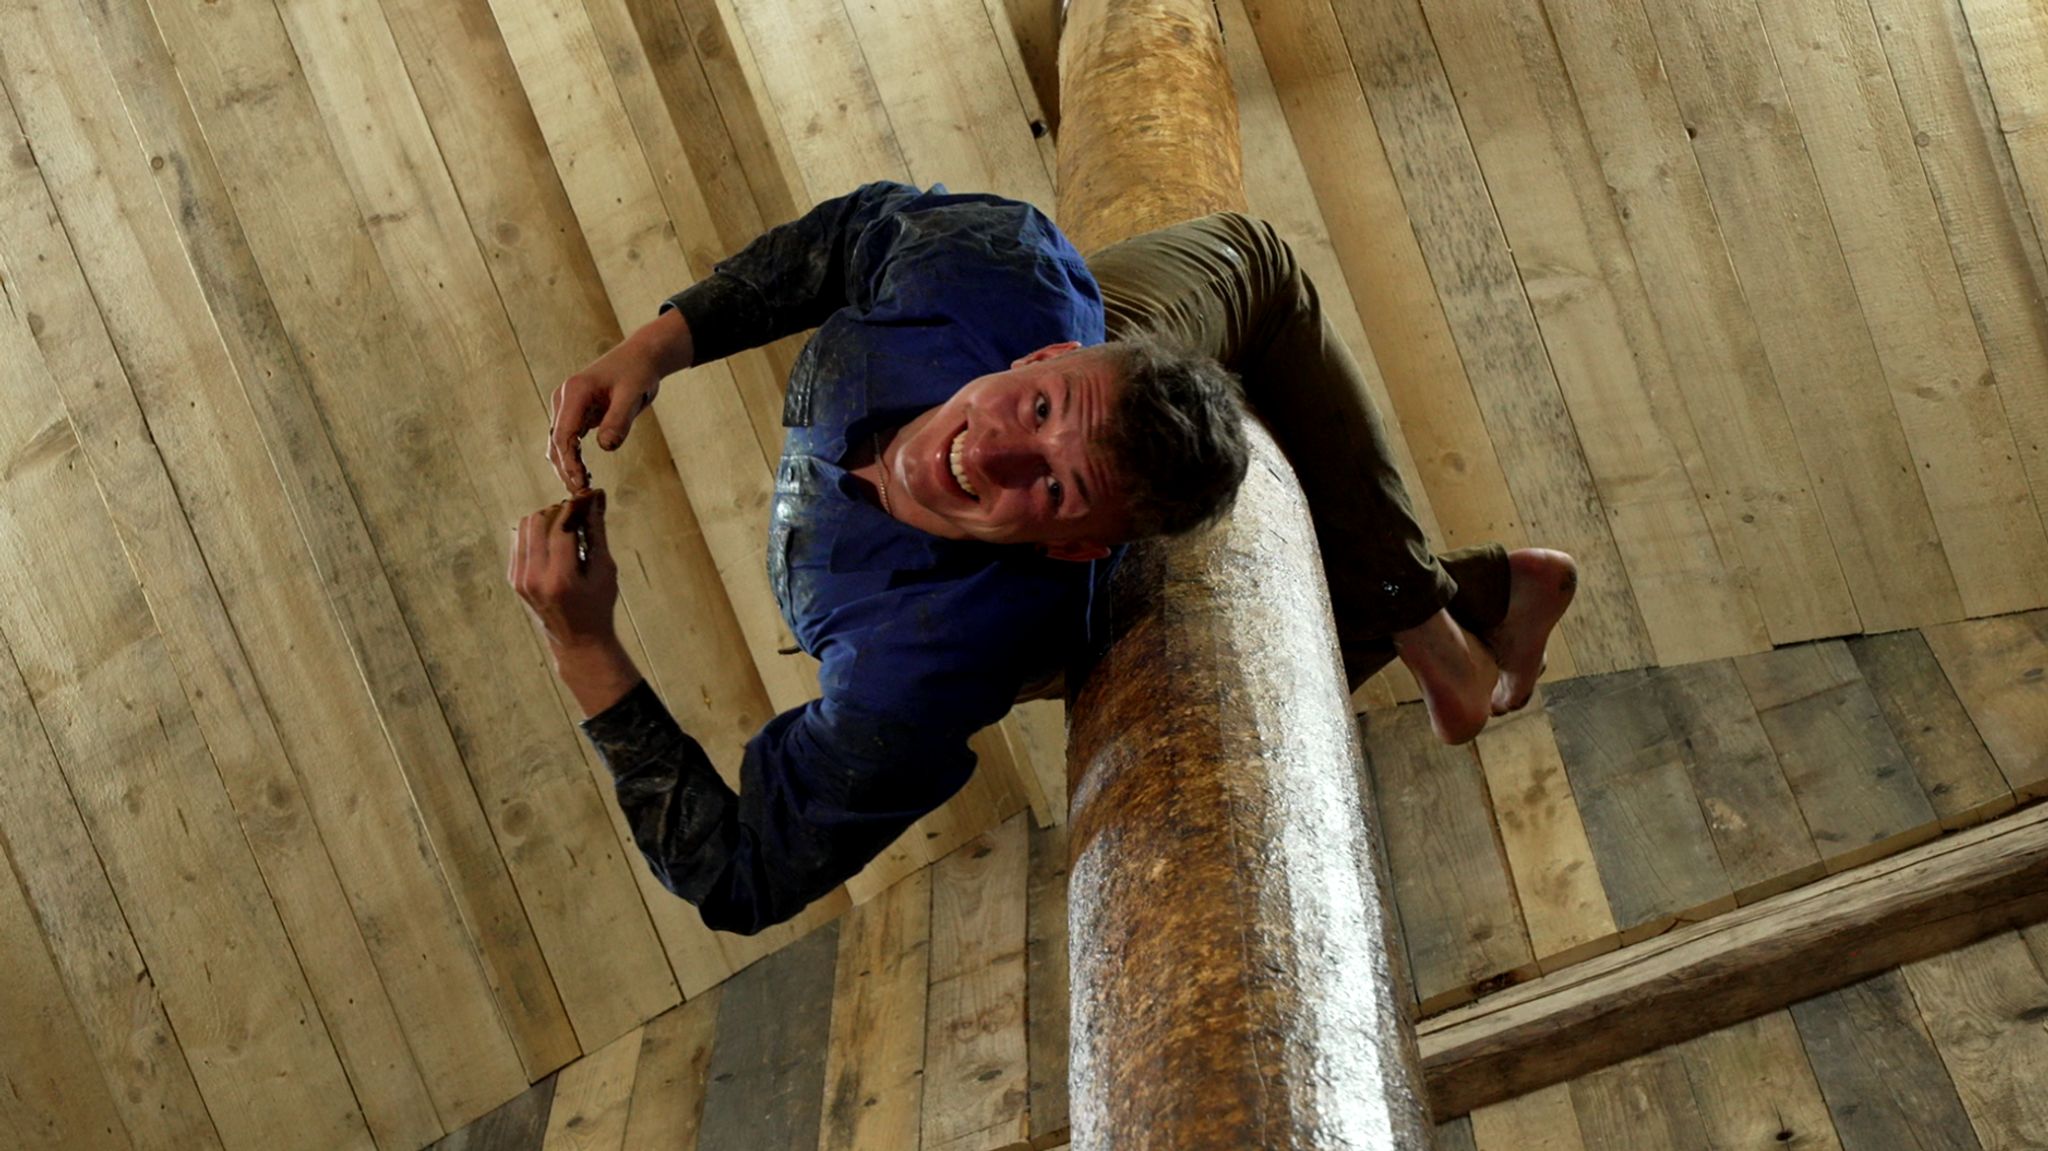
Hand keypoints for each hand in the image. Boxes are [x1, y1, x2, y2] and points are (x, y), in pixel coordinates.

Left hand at [510, 491, 640, 714]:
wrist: (577, 640)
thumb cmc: (597, 606)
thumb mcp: (604, 569)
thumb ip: (597, 531)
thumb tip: (596, 497)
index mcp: (560, 578)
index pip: (561, 526)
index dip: (575, 506)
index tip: (587, 496)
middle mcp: (534, 578)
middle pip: (538, 521)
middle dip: (559, 511)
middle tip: (577, 514)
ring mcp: (520, 579)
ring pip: (525, 527)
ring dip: (545, 520)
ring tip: (565, 528)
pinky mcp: (514, 578)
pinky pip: (519, 541)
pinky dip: (536, 534)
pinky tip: (553, 542)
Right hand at [548, 310, 693, 493]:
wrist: (641, 356)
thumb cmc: (638, 371)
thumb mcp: (633, 395)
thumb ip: (620, 420)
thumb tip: (607, 447)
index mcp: (575, 391)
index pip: (564, 434)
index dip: (569, 462)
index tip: (580, 483)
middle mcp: (565, 398)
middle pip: (556, 441)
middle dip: (565, 469)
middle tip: (580, 495)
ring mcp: (567, 405)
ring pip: (559, 442)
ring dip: (567, 466)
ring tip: (582, 489)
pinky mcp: (575, 411)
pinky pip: (568, 438)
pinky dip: (573, 457)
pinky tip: (584, 475)